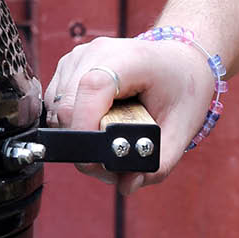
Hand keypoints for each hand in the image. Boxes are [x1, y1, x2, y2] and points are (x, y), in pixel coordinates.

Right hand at [44, 35, 214, 195]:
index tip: (98, 156)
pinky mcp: (70, 66)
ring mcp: (80, 56)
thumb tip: (127, 185)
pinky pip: (56, 105)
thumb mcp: (182, 129)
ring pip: (56, 110)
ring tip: (109, 141)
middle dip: (85, 144)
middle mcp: (99, 51)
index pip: (92, 87)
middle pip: (66, 106)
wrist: (181, 61)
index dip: (86, 126)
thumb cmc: (182, 90)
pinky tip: (99, 123)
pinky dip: (73, 123)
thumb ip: (158, 163)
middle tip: (113, 159)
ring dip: (78, 136)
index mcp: (132, 58)